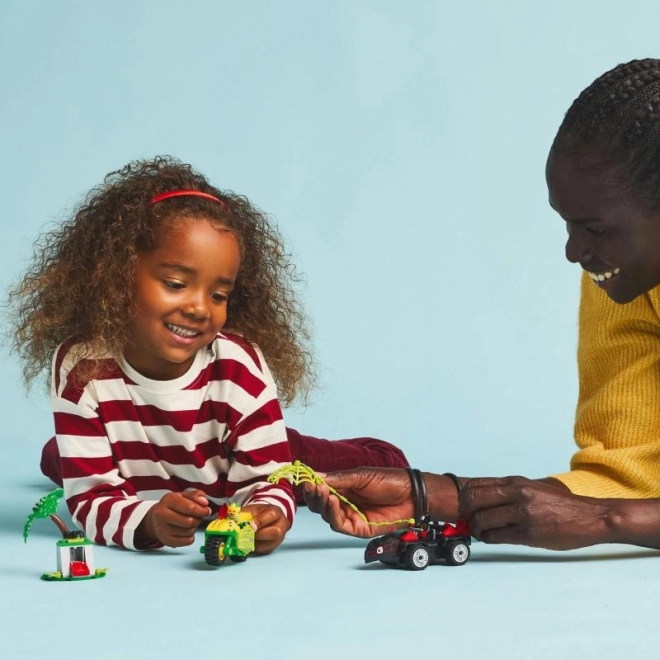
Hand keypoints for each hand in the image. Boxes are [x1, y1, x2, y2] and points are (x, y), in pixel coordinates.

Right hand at [141, 490, 210, 547]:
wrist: (155, 519)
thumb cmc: (172, 506)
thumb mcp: (183, 496)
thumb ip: (196, 495)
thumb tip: (204, 502)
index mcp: (168, 500)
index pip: (189, 507)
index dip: (202, 510)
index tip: (207, 511)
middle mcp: (162, 514)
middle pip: (190, 522)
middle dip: (198, 519)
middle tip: (198, 517)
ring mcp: (162, 529)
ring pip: (189, 532)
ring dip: (194, 528)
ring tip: (190, 522)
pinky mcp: (166, 541)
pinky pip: (187, 541)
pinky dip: (191, 536)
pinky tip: (186, 531)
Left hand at [242, 503, 289, 553]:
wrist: (267, 518)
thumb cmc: (259, 513)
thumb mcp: (252, 509)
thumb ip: (244, 514)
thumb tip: (233, 521)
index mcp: (276, 512)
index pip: (271, 516)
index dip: (260, 521)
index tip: (250, 526)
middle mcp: (281, 525)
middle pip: (275, 533)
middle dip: (258, 535)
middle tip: (244, 535)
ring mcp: (279, 538)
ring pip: (268, 545)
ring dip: (253, 543)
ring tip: (241, 540)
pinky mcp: (273, 548)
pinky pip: (262, 551)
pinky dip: (252, 548)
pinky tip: (245, 544)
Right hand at [303, 467, 412, 537]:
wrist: (411, 495)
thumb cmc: (389, 481)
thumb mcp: (362, 475)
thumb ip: (339, 478)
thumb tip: (316, 476)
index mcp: (344, 487)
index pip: (321, 489)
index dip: (312, 485)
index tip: (305, 480)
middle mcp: (345, 502)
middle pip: (320, 504)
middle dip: (314, 496)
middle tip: (312, 487)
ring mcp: (351, 516)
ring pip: (327, 515)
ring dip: (322, 504)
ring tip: (323, 492)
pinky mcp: (358, 528)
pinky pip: (339, 525)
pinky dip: (333, 514)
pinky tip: (333, 502)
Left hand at [459, 476, 613, 549]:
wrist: (590, 517)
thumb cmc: (560, 504)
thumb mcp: (532, 487)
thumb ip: (509, 490)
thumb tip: (481, 497)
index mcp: (516, 482)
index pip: (476, 484)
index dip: (464, 497)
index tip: (464, 506)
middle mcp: (517, 494)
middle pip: (473, 501)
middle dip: (465, 513)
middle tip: (467, 520)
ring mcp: (523, 514)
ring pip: (481, 520)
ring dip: (475, 529)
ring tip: (480, 532)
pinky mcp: (529, 534)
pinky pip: (496, 537)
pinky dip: (488, 538)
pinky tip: (492, 538)